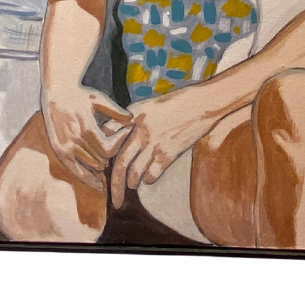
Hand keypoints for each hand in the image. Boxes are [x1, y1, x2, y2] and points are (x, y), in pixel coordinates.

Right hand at [42, 86, 133, 191]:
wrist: (56, 93)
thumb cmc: (80, 95)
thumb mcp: (98, 99)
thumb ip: (114, 111)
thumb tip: (132, 120)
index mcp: (86, 128)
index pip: (108, 149)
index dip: (119, 146)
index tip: (125, 138)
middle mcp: (75, 141)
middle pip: (101, 160)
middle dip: (112, 156)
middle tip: (121, 150)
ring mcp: (66, 148)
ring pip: (91, 167)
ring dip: (102, 165)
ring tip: (111, 159)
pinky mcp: (59, 152)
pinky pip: (75, 171)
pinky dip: (88, 179)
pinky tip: (99, 186)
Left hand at [109, 89, 215, 208]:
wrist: (201, 104)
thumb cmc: (176, 104)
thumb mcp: (149, 105)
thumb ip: (133, 120)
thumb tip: (118, 136)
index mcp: (133, 114)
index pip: (107, 134)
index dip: (104, 150)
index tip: (103, 161)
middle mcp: (140, 129)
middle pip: (119, 163)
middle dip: (115, 186)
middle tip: (115, 200)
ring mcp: (154, 143)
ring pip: (134, 173)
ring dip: (132, 183)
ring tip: (132, 184)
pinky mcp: (168, 153)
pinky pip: (151, 175)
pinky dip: (148, 180)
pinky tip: (149, 177)